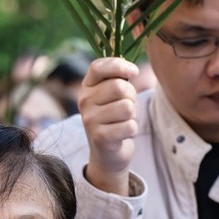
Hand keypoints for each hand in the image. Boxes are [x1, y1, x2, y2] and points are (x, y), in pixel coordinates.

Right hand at [78, 56, 141, 193]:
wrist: (107, 152)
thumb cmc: (115, 117)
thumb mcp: (113, 95)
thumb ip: (119, 78)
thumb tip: (132, 70)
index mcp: (87, 86)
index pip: (98, 67)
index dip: (119, 66)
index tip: (134, 72)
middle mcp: (84, 101)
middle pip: (119, 87)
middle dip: (132, 96)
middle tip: (127, 105)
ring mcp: (90, 120)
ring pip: (127, 107)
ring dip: (132, 115)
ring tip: (123, 120)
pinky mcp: (99, 137)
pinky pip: (129, 126)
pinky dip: (132, 130)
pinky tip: (122, 133)